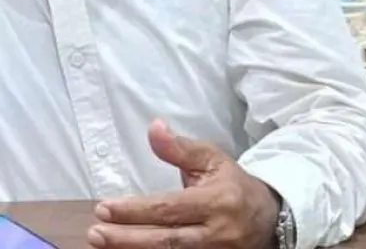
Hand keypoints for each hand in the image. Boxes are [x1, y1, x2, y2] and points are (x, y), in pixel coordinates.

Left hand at [88, 120, 280, 248]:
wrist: (270, 219)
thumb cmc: (233, 185)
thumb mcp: (211, 159)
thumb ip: (179, 148)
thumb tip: (154, 128)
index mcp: (216, 202)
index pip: (168, 209)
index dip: (135, 211)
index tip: (104, 209)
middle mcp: (216, 234)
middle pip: (166, 240)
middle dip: (127, 239)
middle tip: (96, 233)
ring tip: (103, 246)